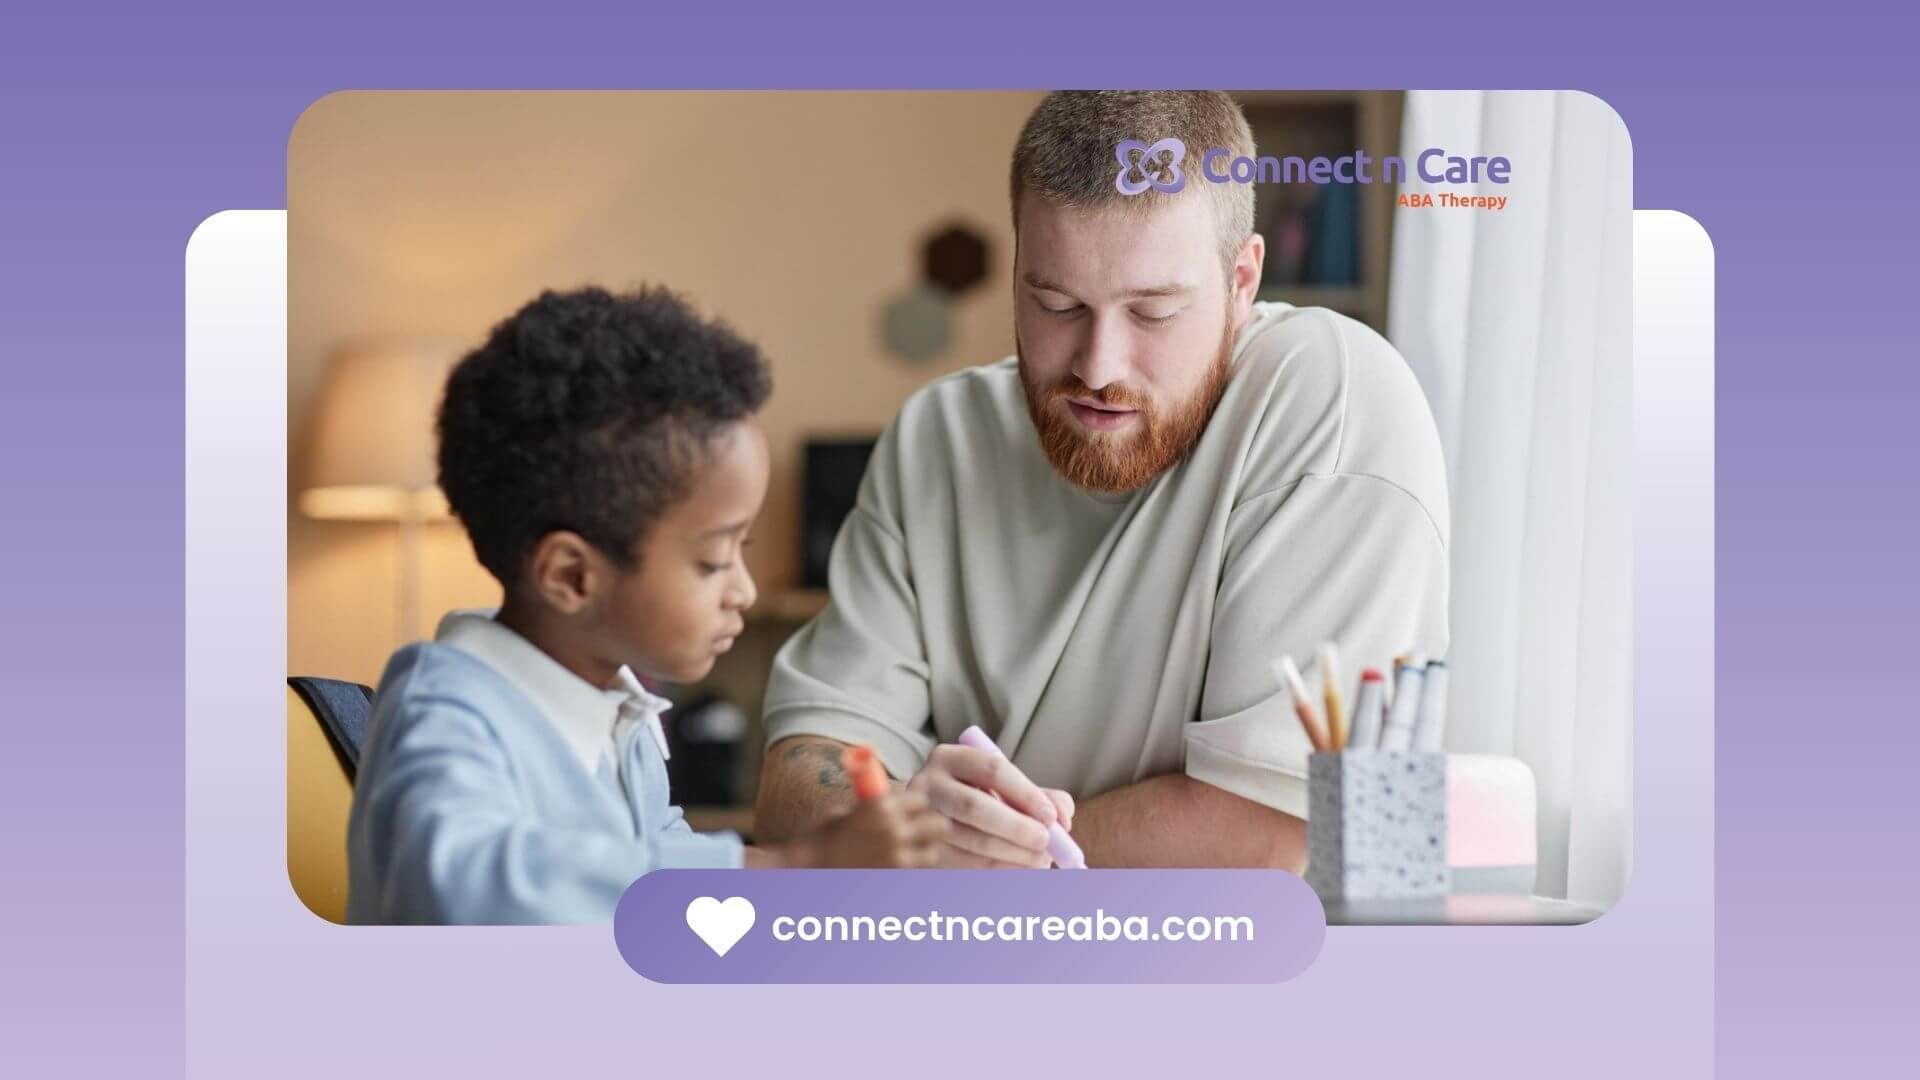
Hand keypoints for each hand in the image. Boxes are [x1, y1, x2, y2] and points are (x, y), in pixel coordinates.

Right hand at [781, 790, 948, 868]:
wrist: (805, 872)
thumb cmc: (821, 839)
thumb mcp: (847, 812)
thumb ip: (876, 807)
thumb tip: (898, 802)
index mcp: (881, 807)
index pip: (921, 800)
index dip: (915, 805)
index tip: (910, 811)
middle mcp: (895, 832)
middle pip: (938, 825)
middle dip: (929, 826)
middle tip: (919, 831)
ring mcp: (897, 860)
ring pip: (933, 854)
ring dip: (924, 852)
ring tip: (909, 854)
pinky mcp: (895, 882)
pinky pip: (918, 875)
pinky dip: (912, 872)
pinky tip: (897, 871)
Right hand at [906, 744, 1071, 867]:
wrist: (925, 823)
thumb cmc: (978, 801)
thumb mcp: (1004, 789)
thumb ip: (1040, 797)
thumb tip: (1063, 818)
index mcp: (951, 758)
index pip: (993, 769)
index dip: (1026, 793)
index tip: (1050, 817)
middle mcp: (928, 784)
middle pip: (974, 806)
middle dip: (1016, 828)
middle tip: (1045, 843)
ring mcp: (918, 819)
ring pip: (968, 840)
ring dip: (1010, 854)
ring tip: (1039, 861)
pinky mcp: (918, 851)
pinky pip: (960, 864)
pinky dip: (993, 870)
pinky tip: (1016, 870)